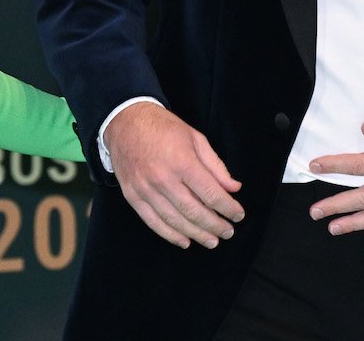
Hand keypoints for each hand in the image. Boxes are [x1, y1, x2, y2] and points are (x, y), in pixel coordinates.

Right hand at [104, 101, 243, 249]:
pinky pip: (153, 222)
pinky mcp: (133, 196)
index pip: (211, 193)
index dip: (228, 208)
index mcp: (182, 161)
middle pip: (194, 211)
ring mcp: (146, 189)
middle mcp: (163, 179)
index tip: (238, 215)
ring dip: (196, 234)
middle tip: (228, 232)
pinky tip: (185, 241)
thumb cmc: (163, 127)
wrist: (125, 122)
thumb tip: (233, 188)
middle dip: (215, 225)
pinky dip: (170, 235)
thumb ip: (215, 165)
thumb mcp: (195, 138)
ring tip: (212, 241)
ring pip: (175, 221)